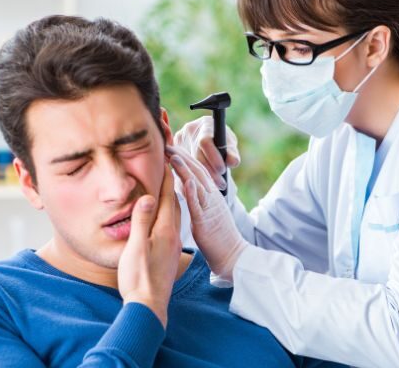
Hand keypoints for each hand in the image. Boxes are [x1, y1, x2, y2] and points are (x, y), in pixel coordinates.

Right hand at [117, 167, 181, 327]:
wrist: (149, 307)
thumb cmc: (138, 278)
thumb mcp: (135, 247)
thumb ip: (141, 220)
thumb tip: (149, 196)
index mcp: (165, 231)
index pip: (167, 197)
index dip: (165, 177)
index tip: (165, 159)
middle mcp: (173, 236)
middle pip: (174, 204)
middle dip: (170, 185)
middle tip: (166, 168)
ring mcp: (172, 247)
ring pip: (174, 216)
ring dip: (170, 200)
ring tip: (164, 189)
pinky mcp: (169, 256)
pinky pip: (172, 227)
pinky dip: (168, 215)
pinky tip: (162, 219)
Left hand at [167, 146, 247, 281]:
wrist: (232, 254)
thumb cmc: (217, 236)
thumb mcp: (206, 212)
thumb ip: (197, 198)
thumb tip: (185, 186)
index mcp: (209, 194)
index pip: (196, 170)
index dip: (183, 156)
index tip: (170, 146)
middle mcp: (211, 197)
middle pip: (195, 171)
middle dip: (180, 156)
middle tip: (166, 143)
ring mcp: (209, 208)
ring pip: (197, 183)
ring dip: (184, 168)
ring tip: (172, 154)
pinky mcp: (206, 221)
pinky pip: (199, 204)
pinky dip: (192, 191)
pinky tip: (185, 181)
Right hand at [173, 116, 239, 189]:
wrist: (210, 139)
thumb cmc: (222, 141)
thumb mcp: (230, 144)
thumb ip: (232, 153)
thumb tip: (232, 162)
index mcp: (204, 125)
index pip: (205, 142)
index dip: (214, 157)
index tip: (222, 170)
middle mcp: (189, 130)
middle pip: (195, 154)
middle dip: (209, 171)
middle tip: (220, 184)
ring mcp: (179, 140)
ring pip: (187, 162)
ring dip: (201, 176)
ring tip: (213, 187)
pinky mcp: (172, 150)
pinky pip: (181, 165)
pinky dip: (192, 176)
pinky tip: (200, 186)